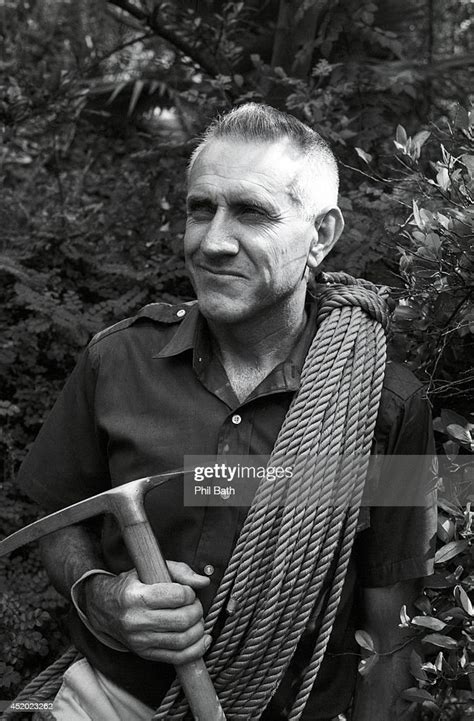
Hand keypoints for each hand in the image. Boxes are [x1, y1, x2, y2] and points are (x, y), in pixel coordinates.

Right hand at [83, 561, 210, 664]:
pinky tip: (203, 639)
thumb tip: (204, 582)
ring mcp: (140, 640)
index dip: (189, 593)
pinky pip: (177, 657)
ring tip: (196, 619)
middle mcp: (136, 620)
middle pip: (182, 620)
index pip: (177, 596)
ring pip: (182, 640)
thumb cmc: (132, 586)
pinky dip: (196, 650)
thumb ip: (180, 571)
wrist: (105, 608)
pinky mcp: (145, 653)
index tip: (188, 592)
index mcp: (136, 596)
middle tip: (195, 605)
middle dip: (197, 611)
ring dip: (198, 629)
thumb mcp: (150, 570)